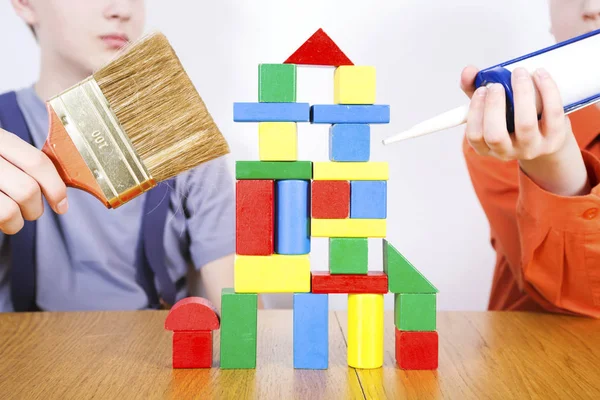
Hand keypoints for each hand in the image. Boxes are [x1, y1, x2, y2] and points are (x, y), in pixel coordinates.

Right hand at [0, 128, 67, 233]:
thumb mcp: (0, 147)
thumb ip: (21, 160)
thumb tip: (58, 186)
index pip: (37, 163)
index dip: (56, 187)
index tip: (61, 204)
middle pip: (27, 190)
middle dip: (36, 209)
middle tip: (31, 212)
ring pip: (9, 212)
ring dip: (16, 223)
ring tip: (11, 219)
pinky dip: (0, 225)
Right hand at [460, 66, 589, 195]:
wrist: (546, 135)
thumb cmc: (512, 119)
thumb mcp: (491, 108)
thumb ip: (475, 89)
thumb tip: (468, 71)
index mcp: (488, 147)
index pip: (475, 137)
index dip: (475, 112)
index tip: (481, 90)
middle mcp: (508, 151)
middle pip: (495, 135)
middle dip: (494, 106)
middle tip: (496, 85)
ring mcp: (532, 147)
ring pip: (525, 124)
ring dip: (521, 94)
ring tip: (518, 73)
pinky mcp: (555, 137)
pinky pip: (552, 113)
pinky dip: (546, 89)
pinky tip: (539, 74)